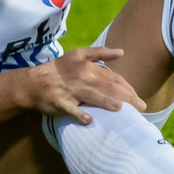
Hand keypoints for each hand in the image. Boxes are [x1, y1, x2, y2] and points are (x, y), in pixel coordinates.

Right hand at [21, 45, 138, 123]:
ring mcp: (70, 90)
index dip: (128, 88)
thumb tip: (122, 52)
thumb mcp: (78, 54)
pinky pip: (71, 109)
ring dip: (106, 102)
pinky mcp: (60, 102)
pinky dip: (79, 114)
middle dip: (126, 97)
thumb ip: (100, 53)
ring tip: (120, 109)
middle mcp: (82, 77)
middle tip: (140, 108)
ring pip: (92, 96)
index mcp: (88, 66)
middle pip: (108, 87)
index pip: (113, 78)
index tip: (139, 99)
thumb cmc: (59, 69)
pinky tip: (89, 120)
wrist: (33, 83)